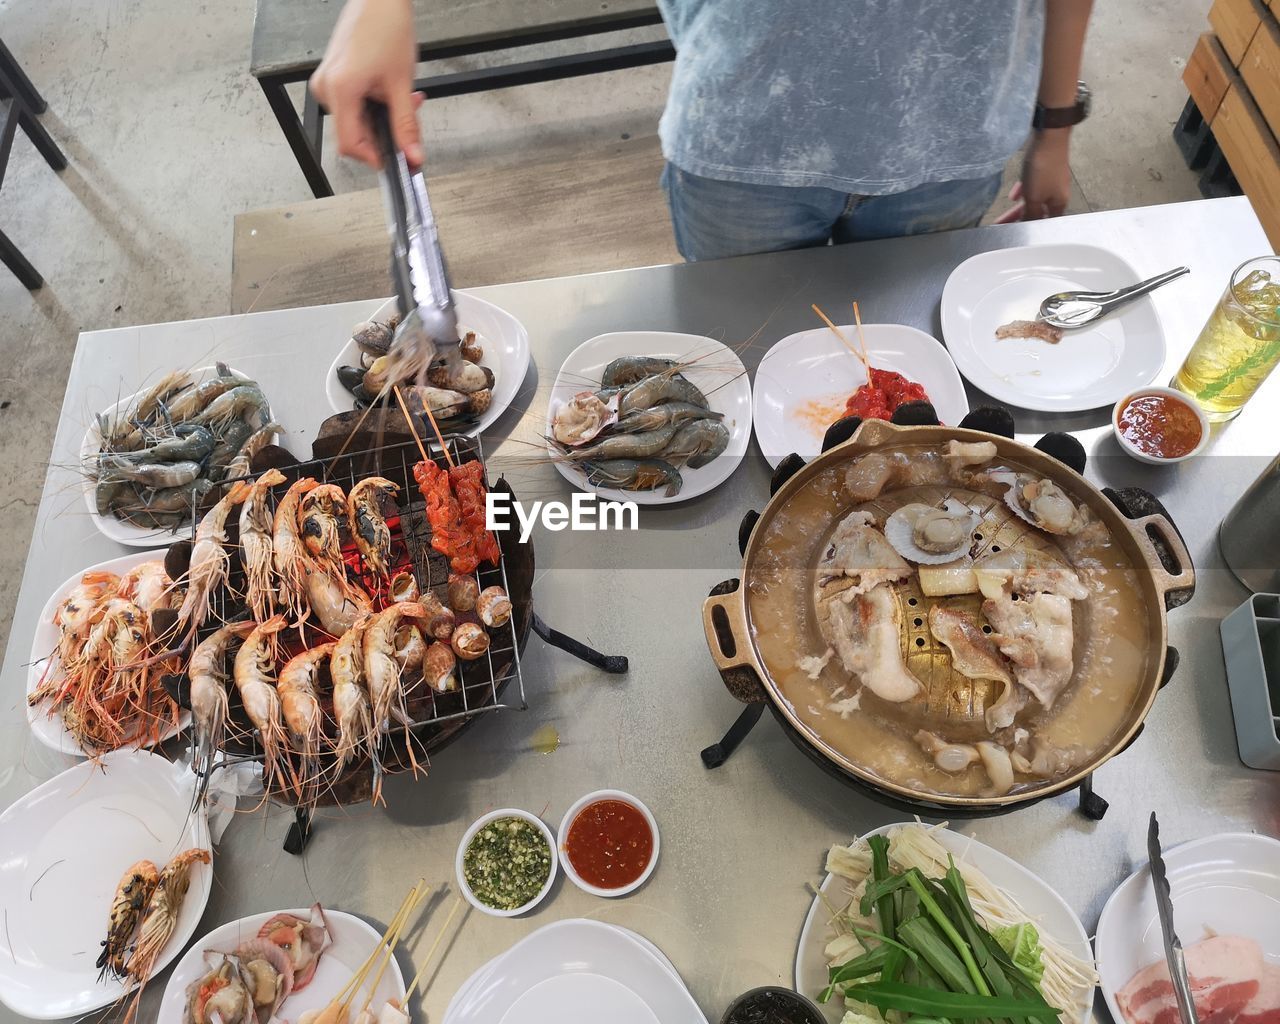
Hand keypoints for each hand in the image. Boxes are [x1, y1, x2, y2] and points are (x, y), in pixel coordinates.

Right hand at [310, 0, 423, 167]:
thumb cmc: (387, 27)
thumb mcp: (401, 84)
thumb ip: (407, 125)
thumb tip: (413, 155)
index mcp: (340, 89)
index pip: (351, 145)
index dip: (375, 157)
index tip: (396, 160)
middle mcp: (326, 87)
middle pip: (353, 135)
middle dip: (384, 135)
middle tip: (409, 124)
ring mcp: (327, 81)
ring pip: (355, 121)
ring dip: (381, 119)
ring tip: (403, 100)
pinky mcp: (333, 76)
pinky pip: (352, 104)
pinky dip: (373, 106)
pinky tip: (389, 93)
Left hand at [994, 130, 1071, 222]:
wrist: (1049, 136)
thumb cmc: (1043, 169)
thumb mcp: (1034, 197)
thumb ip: (1031, 214)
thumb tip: (1028, 226)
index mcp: (1059, 203)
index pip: (1046, 224)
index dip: (1032, 231)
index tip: (1016, 235)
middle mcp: (1058, 194)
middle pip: (1037, 212)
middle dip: (1019, 219)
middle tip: (1001, 227)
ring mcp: (1052, 181)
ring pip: (1034, 199)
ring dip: (1018, 207)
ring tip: (1002, 217)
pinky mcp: (1046, 169)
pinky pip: (1033, 185)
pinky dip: (1023, 191)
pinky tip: (1013, 194)